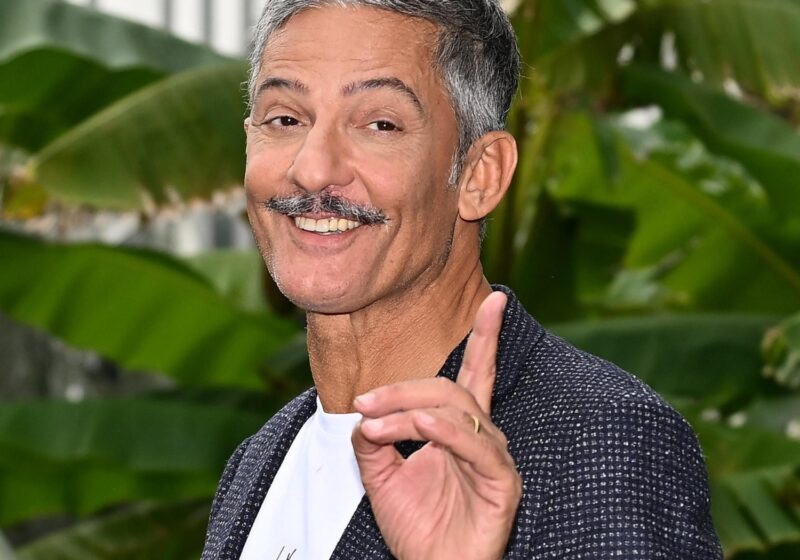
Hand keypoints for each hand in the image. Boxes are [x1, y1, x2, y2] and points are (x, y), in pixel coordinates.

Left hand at [352, 292, 521, 559]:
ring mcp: (494, 458)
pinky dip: (447, 431)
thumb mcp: (381, 477)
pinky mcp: (502, 483)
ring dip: (409, 411)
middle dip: (402, 388)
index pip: (474, 374)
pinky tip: (422, 426)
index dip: (485, 336)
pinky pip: (478, 446)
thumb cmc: (416, 529)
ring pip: (455, 411)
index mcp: (459, 430)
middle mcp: (481, 436)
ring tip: (375, 423)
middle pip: (449, 388)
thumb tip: (364, 414)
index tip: (493, 299)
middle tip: (363, 401)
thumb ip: (373, 441)